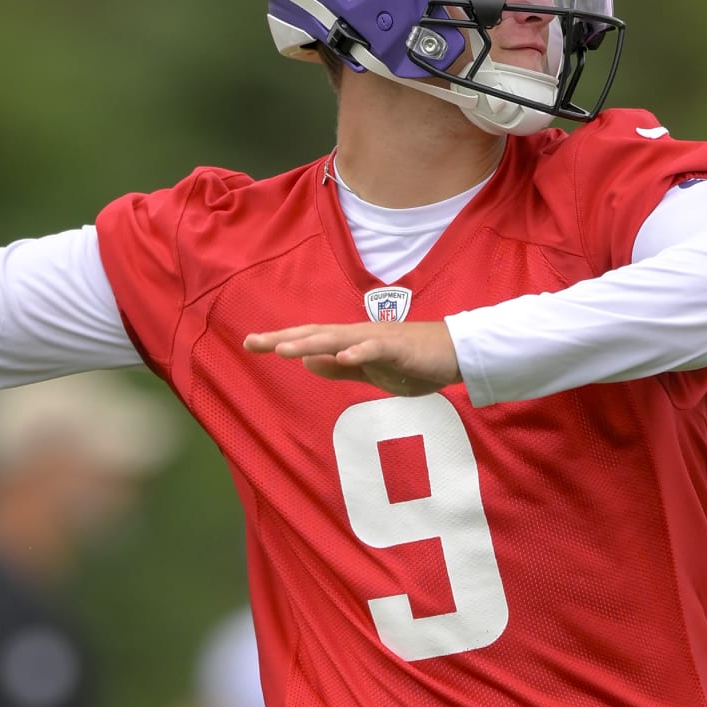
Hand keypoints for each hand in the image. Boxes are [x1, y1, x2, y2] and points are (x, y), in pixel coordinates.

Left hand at [244, 319, 461, 396]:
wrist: (455, 354)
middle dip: (283, 338)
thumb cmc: (415, 362)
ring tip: (282, 349)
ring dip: (310, 342)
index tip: (251, 344)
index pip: (310, 340)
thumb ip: (341, 368)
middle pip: (315, 334)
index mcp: (351, 343)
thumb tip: (308, 362)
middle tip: (252, 342)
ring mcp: (378, 339)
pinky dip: (358, 352)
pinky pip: (375, 349)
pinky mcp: (398, 348)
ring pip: (338, 339)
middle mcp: (358, 335)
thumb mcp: (371, 372)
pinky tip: (340, 356)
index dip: (281, 341)